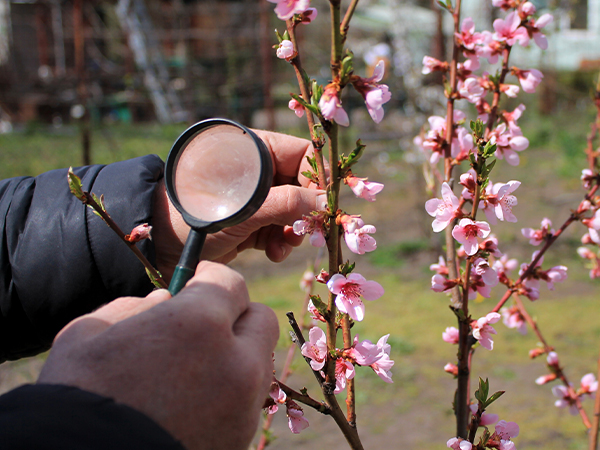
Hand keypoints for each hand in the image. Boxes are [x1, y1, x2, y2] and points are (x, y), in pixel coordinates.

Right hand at [38, 261, 278, 449]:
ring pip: (258, 362)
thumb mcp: (91, 333)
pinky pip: (246, 401)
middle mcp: (236, 363)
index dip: (211, 277)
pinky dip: (229, 391)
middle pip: (260, 320)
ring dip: (236, 353)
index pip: (231, 283)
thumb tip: (163, 301)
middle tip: (203, 321)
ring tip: (194, 365)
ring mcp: (243, 406)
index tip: (196, 281)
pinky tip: (194, 400)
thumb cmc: (81, 396)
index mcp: (200, 324)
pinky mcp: (240, 438)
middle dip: (235, 313)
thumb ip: (135, 306)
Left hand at [152, 130, 323, 279]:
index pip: (302, 155)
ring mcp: (256, 197)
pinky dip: (280, 242)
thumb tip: (323, 205)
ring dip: (294, 230)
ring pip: (293, 210)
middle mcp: (259, 171)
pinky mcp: (252, 221)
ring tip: (285, 244)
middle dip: (306, 211)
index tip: (324, 206)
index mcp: (256, 151)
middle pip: (301, 186)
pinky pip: (279, 228)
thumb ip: (286, 204)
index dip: (317, 179)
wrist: (162, 245)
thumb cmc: (197, 215)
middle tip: (311, 233)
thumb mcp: (245, 209)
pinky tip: (273, 253)